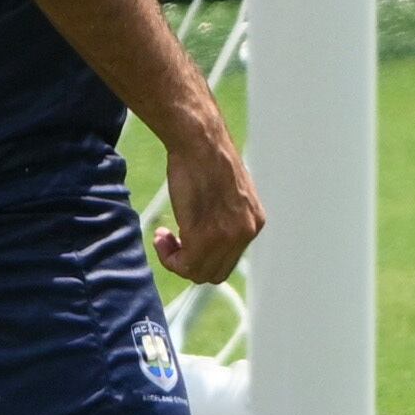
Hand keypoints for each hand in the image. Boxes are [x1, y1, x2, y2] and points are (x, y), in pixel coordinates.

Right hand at [158, 133, 263, 286]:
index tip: (184, 239)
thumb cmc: (205, 159)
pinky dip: (168, 257)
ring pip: (198, 272)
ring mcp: (226, 236)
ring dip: (175, 261)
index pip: (229, 260)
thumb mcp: (227, 194)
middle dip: (188, 262)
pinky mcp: (204, 236)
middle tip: (169, 242)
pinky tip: (160, 236)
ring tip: (163, 237)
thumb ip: (224, 218)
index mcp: (254, 222)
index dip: (202, 255)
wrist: (198, 141)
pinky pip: (184, 265)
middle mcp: (246, 232)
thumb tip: (206, 238)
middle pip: (215, 272)